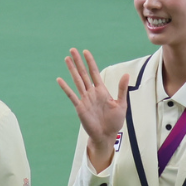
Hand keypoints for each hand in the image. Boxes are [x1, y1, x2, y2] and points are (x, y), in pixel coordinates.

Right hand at [57, 49, 128, 171]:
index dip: (90, 62)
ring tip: (66, 59)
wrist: (107, 135)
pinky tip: (60, 79)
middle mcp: (91, 92)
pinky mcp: (80, 107)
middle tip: (72, 50)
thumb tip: (126, 74)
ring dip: (72, 70)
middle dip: (78, 62)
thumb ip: (122, 89)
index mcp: (102, 90)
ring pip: (77, 81)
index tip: (85, 51)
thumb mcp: (121, 104)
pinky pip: (71, 95)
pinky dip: (66, 87)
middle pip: (83, 74)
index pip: (94, 72)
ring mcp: (85, 99)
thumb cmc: (115, 121)